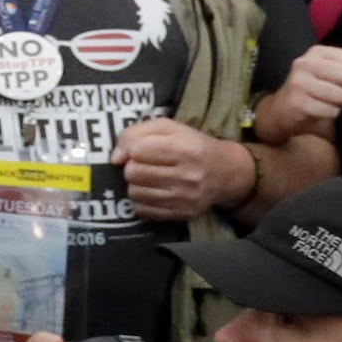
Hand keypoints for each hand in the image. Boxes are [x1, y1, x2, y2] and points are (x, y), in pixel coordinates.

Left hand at [118, 118, 245, 221]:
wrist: (226, 172)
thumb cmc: (192, 145)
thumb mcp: (168, 127)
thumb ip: (136, 133)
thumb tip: (115, 158)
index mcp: (185, 148)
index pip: (137, 150)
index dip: (132, 149)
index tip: (140, 150)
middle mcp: (188, 175)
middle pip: (133, 173)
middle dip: (133, 167)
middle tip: (145, 165)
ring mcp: (186, 198)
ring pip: (135, 193)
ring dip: (136, 184)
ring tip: (149, 178)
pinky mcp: (182, 214)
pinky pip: (143, 210)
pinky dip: (142, 201)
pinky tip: (154, 192)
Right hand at [266, 44, 341, 139]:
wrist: (283, 111)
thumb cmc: (317, 92)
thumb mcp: (340, 81)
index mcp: (318, 52)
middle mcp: (306, 63)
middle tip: (335, 93)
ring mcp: (300, 82)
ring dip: (339, 103)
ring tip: (324, 101)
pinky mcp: (298, 101)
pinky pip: (332, 110)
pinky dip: (330, 113)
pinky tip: (317, 110)